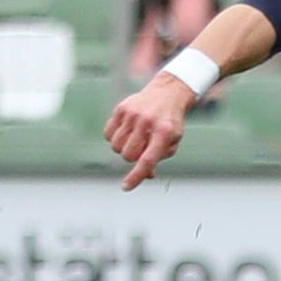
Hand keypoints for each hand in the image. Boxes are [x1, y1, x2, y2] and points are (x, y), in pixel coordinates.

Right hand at [106, 74, 195, 190]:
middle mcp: (147, 122)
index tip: (125, 187)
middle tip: (141, 149)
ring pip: (116, 146)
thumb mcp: (172, 141)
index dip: (136, 176)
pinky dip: (114, 138)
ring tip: (134, 139)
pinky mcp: (121, 109)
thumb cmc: (170, 122)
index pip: (147, 160)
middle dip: (133, 158)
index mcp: (164, 133)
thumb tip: (147, 174)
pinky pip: (107, 134)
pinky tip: (125, 131)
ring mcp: (132, 114)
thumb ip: (159, 158)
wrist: (168, 92)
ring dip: (123, 149)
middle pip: (128, 156)